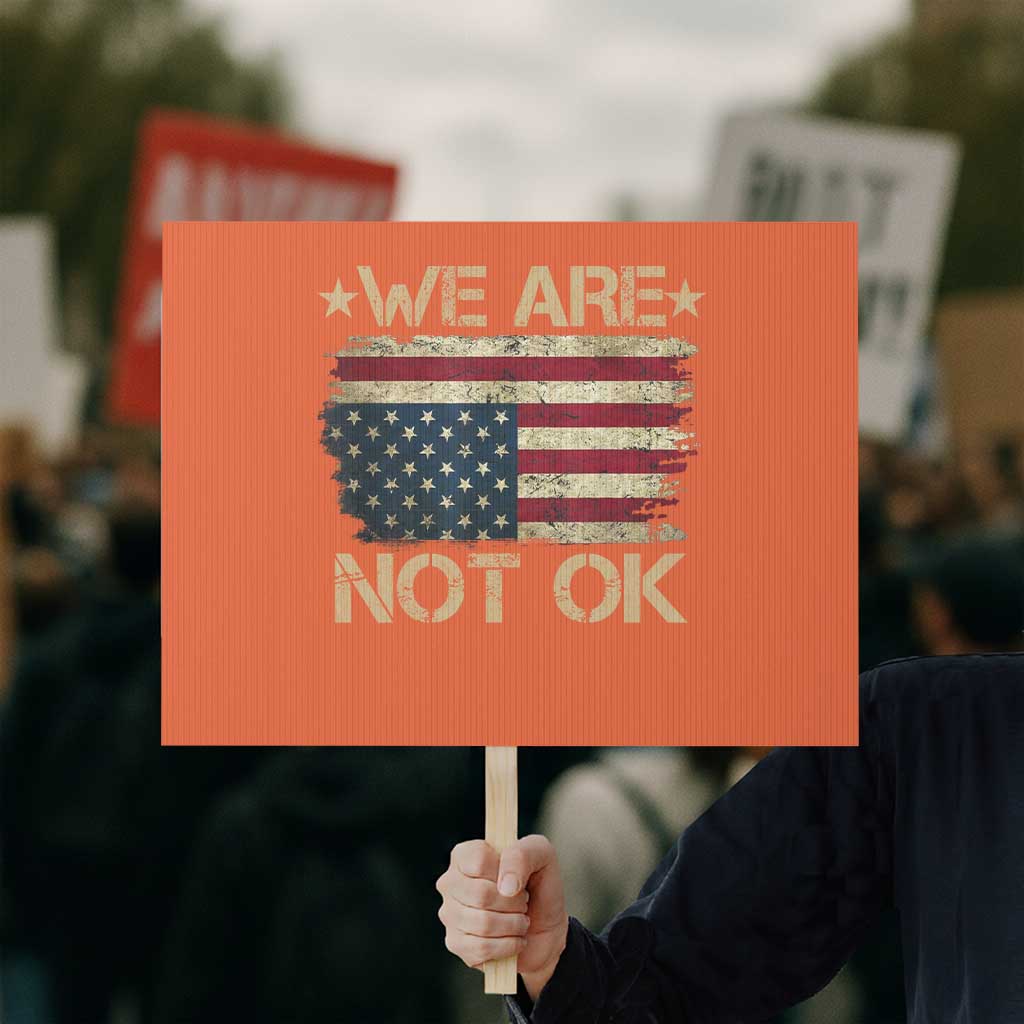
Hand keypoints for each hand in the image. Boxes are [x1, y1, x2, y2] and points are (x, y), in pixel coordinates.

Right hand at [436, 834, 568, 999]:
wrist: (547, 926)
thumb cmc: (540, 884)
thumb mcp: (541, 854)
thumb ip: (523, 855)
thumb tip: (506, 886)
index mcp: (464, 854)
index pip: (478, 860)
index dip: (505, 871)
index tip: (518, 879)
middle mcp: (451, 882)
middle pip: (481, 895)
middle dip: (514, 903)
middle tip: (523, 902)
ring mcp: (450, 914)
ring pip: (483, 924)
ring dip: (514, 925)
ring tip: (521, 920)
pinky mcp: (456, 944)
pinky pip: (481, 948)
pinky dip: (508, 946)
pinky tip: (514, 939)